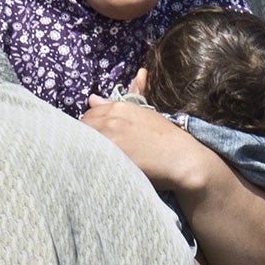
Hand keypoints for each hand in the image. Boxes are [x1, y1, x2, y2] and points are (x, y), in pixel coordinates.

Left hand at [81, 95, 219, 195]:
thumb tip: (92, 98)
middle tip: (96, 149)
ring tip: (98, 158)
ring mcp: (109, 139)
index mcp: (118, 107)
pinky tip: (98, 166)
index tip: (99, 136)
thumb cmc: (166, 138)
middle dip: (86, 137)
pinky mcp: (109, 157)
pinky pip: (88, 158)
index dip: (91, 127)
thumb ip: (115, 104)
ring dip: (86, 149)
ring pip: (82, 142)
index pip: (88, 115)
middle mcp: (111, 120)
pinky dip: (90, 161)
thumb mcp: (143, 114)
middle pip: (82, 128)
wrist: (183, 159)